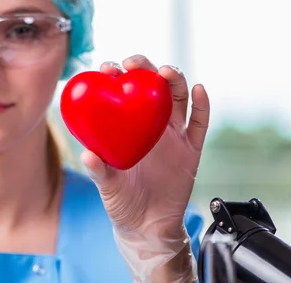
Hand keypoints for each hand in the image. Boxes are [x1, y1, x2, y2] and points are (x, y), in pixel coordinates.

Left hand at [81, 54, 209, 280]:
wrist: (148, 228)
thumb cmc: (122, 202)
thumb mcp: (107, 186)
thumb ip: (99, 172)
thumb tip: (87, 155)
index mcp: (128, 128)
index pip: (122, 93)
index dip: (116, 75)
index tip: (108, 68)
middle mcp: (151, 126)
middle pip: (152, 87)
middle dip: (145, 68)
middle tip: (134, 63)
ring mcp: (173, 136)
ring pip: (178, 98)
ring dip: (174, 80)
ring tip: (166, 72)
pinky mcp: (191, 150)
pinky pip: (200, 124)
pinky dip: (202, 105)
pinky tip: (199, 89)